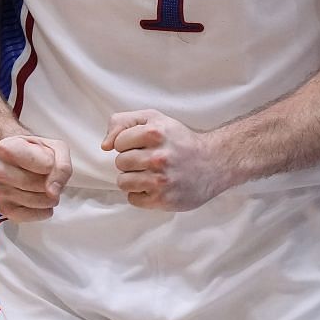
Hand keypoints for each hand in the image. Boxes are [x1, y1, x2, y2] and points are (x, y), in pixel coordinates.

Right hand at [0, 134, 72, 220]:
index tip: (45, 159)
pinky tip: (39, 198)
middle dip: (51, 182)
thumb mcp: (56, 148)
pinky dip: (43, 210)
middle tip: (45, 175)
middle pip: (41, 185)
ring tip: (42, 186)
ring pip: (39, 201)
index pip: (47, 165)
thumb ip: (62, 166)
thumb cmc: (36, 153)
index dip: (53, 164)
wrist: (16, 161)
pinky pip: (33, 215)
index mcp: (6, 148)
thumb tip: (53, 192)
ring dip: (49, 197)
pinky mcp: (4, 208)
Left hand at [105, 109, 232, 210]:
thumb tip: (105, 145)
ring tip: (150, 175)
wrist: (214, 163)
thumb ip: (123, 122)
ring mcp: (161, 180)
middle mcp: (158, 157)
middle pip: (120, 163)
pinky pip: (133, 198)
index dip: (128, 144)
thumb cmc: (180, 140)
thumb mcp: (153, 119)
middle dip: (131, 162)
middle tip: (149, 161)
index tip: (143, 146)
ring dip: (133, 179)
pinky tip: (155, 187)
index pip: (118, 143)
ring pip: (123, 182)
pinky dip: (141, 194)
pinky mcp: (163, 199)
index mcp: (155, 132)